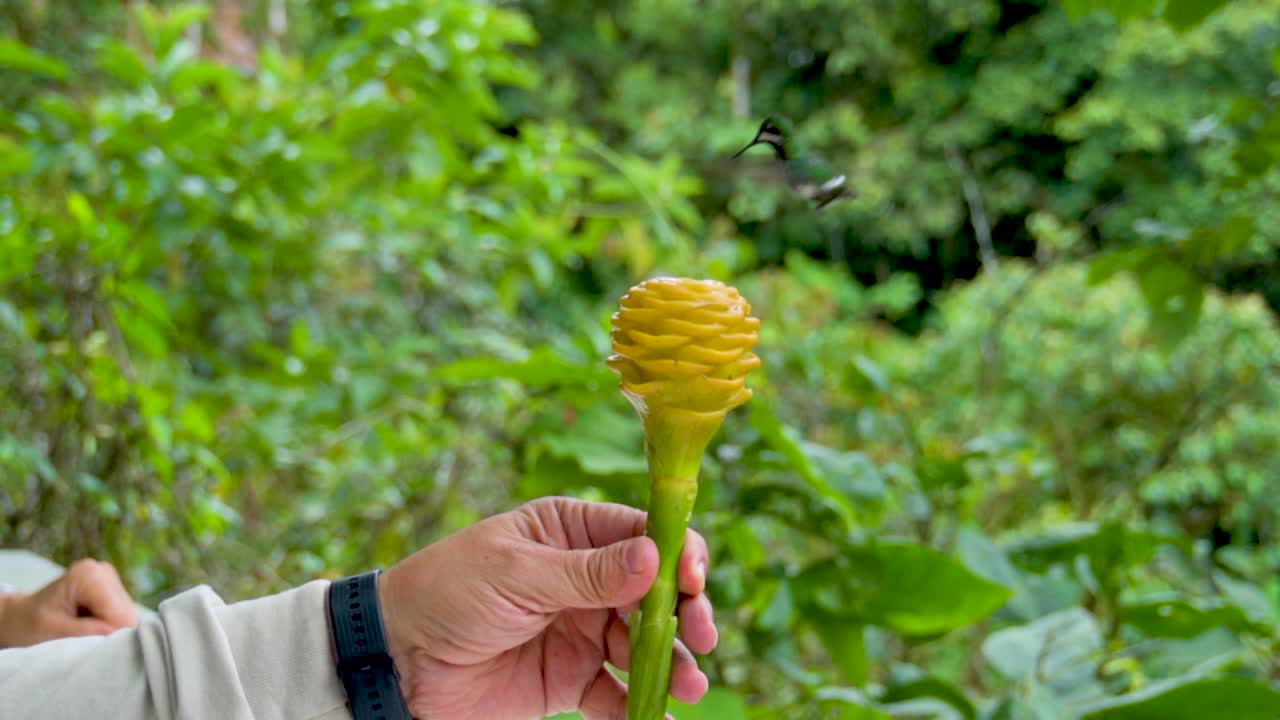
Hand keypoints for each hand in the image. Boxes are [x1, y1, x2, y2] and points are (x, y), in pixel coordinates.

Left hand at [0, 558, 138, 648]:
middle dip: (111, 631)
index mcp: (88, 576)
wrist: (23, 616)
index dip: (111, 634)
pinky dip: (110, 625)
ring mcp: (109, 578)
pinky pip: (123, 613)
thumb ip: (87, 630)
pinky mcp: (112, 588)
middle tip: (85, 640)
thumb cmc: (32, 624)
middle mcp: (103, 571)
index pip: (117, 611)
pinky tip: (91, 625)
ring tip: (84, 630)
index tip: (94, 648)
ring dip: (110, 629)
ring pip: (127, 614)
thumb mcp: (55, 630)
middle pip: (125, 612)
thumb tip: (117, 634)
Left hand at [377, 496, 717, 719]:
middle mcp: (584, 577)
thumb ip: (586, 573)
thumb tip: (655, 558)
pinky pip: (616, 693)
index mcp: (569, 531)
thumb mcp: (514, 574)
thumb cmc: (445, 593)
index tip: (692, 581)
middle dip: (685, 612)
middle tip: (702, 636)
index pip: (641, 533)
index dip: (677, 553)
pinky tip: (655, 717)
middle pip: (656, 591)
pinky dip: (639, 706)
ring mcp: (581, 630)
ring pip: (645, 644)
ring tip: (689, 686)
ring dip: (672, 662)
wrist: (394, 662)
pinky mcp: (570, 679)